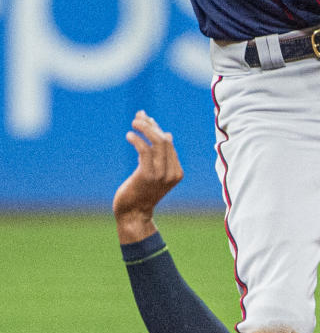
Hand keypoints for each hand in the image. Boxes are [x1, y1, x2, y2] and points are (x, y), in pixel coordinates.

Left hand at [113, 111, 183, 242]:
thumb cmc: (141, 192)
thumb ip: (160, 156)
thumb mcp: (154, 173)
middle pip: (165, 140)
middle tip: (138, 118)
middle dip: (151, 125)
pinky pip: (144, 150)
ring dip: (145, 128)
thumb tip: (166, 133)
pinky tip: (129, 136)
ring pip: (157, 142)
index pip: (169, 143)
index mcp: (177, 172)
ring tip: (134, 122)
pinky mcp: (147, 175)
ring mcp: (161, 175)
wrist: (133, 214)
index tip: (145, 119)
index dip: (157, 128)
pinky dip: (137, 139)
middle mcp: (172, 173)